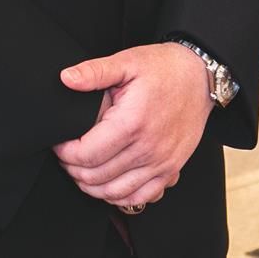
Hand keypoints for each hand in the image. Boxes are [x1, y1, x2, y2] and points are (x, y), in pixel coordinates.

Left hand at [51, 44, 212, 208]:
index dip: (65, 153)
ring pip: (116, 192)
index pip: (87, 154)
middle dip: (73, 170)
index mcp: (132, 123)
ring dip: (92, 187)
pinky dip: (120, 198)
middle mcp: (148, 148)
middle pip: (97, 176)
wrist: (200, 77)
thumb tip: (66, 78)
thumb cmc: (164, 69)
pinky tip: (108, 185)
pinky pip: (142, 198)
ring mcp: (161, 163)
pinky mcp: (171, 170)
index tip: (58, 145)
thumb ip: (94, 71)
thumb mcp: (127, 61)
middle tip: (65, 157)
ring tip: (80, 172)